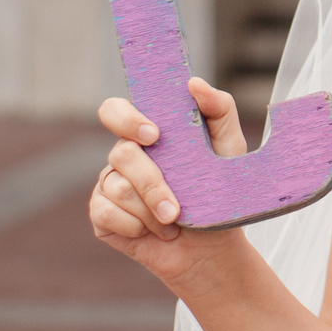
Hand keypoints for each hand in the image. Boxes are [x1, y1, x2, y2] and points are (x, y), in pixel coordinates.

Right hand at [87, 78, 247, 287]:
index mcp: (148, 134)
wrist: (213, 247)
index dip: (125, 118)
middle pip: (121, 153)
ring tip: (175, 221)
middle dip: (151, 182)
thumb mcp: (230, 149)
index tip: (153, 134)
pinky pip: (106, 213)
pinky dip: (137, 227)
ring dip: (153, 211)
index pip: (116, 110)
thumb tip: (194, 83)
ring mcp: (110, 184)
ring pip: (118, 187)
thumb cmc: (220, 193)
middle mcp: (125, 156)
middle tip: (174, 206)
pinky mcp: (102, 215)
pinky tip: (155, 232)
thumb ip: (219, 109)